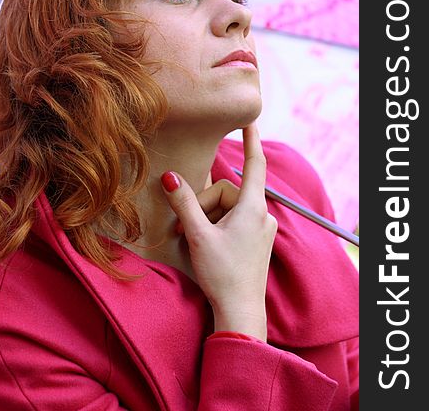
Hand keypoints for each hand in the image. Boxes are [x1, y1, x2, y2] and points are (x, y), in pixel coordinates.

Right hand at [160, 123, 277, 336]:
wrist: (240, 311)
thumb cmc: (221, 273)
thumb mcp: (198, 235)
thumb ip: (184, 203)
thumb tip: (169, 176)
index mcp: (252, 208)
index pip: (254, 164)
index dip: (251, 139)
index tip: (250, 120)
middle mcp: (262, 214)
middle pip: (228, 192)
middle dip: (205, 205)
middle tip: (189, 228)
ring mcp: (262, 228)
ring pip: (229, 207)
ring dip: (209, 218)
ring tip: (198, 241)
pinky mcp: (258, 240)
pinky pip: (235, 220)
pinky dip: (219, 225)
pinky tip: (210, 245)